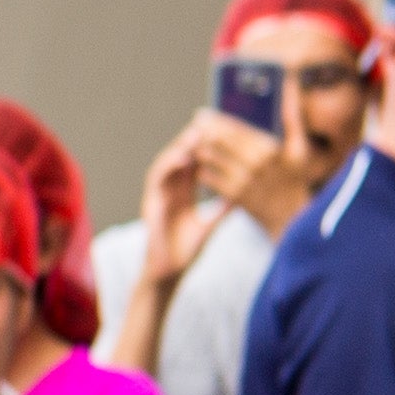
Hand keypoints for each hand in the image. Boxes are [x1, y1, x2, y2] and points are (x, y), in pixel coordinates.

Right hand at [132, 133, 230, 292]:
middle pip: (181, 157)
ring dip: (180, 147)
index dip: (206, 147)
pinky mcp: (150, 202)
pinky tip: (183, 157)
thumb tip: (244, 195)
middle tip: (209, 121)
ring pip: (168, 162)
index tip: (222, 132)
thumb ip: (223, 209)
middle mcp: (169, 190)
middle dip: (193, 139)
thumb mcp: (211, 226)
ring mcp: (158, 195)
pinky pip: (157, 178)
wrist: (168, 273)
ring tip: (196, 133)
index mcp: (183, 194)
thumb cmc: (186, 252)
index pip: (195, 163)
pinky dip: (169, 165)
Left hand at [186, 108, 329, 230]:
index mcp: (270, 148)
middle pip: (218, 140)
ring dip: (199, 148)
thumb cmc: (294, 179)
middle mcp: (254, 163)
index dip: (215, 120)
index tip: (202, 113)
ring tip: (193, 141)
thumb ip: (291, 118)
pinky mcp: (233, 196)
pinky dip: (201, 168)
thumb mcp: (299, 149)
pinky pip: (208, 177)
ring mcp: (242, 180)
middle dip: (202, 130)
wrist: (291, 218)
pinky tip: (199, 163)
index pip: (235, 128)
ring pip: (210, 158)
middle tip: (194, 125)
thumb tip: (290, 88)